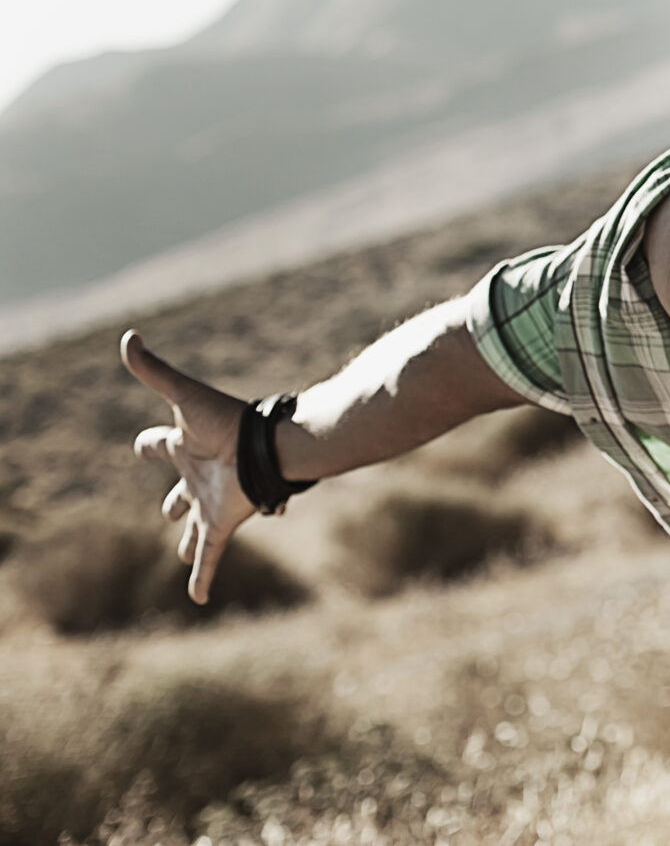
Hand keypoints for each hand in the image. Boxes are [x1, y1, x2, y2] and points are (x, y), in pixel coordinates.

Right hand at [122, 332, 254, 604]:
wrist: (274, 445)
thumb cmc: (230, 419)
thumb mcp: (183, 396)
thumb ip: (155, 370)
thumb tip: (127, 337)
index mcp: (185, 445)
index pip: (156, 444)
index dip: (147, 445)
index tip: (142, 447)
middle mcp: (198, 475)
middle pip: (178, 493)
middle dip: (173, 503)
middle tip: (169, 513)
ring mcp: (210, 501)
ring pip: (194, 528)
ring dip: (190, 543)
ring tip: (187, 556)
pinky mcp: (223, 522)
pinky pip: (211, 557)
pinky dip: (203, 580)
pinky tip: (199, 601)